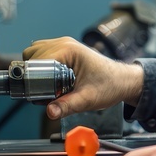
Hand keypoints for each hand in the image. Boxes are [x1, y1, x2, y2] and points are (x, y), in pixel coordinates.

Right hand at [22, 37, 143, 119]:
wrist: (123, 81)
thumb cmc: (110, 85)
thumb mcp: (87, 99)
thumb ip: (67, 106)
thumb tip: (50, 112)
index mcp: (69, 50)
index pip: (37, 59)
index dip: (33, 76)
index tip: (35, 92)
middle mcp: (65, 43)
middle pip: (32, 54)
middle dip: (33, 73)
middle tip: (43, 91)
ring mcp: (65, 45)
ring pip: (35, 52)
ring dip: (35, 68)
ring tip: (47, 85)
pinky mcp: (66, 50)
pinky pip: (44, 54)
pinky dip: (42, 65)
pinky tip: (50, 79)